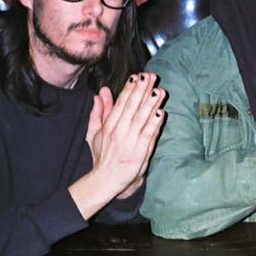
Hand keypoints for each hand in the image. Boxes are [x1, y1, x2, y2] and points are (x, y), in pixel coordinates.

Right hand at [71, 73, 165, 218]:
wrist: (106, 179)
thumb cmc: (102, 155)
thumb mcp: (94, 132)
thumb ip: (98, 112)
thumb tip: (100, 93)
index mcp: (109, 126)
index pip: (121, 103)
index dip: (129, 89)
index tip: (137, 76)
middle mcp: (119, 131)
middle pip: (132, 107)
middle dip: (142, 91)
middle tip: (150, 77)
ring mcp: (130, 141)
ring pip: (142, 119)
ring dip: (151, 104)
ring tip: (159, 91)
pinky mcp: (140, 151)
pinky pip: (149, 135)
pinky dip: (155, 123)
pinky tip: (160, 112)